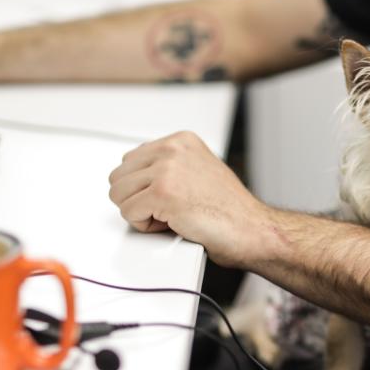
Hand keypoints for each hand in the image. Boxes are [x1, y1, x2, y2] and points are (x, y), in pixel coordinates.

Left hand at [108, 131, 270, 266]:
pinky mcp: (162, 193)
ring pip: (118, 193)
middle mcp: (172, 149)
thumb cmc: (230, 210)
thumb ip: (170, 165)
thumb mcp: (200, 170)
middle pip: (119, 175)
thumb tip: (140, 175)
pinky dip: (145, 226)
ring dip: (140, 211)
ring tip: (172, 215)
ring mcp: (166, 170)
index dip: (146, 186)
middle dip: (138, 197)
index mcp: (181, 140)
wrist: (251, 229)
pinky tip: (173, 223)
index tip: (172, 195)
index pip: (131, 160)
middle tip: (170, 208)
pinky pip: (127, 213)